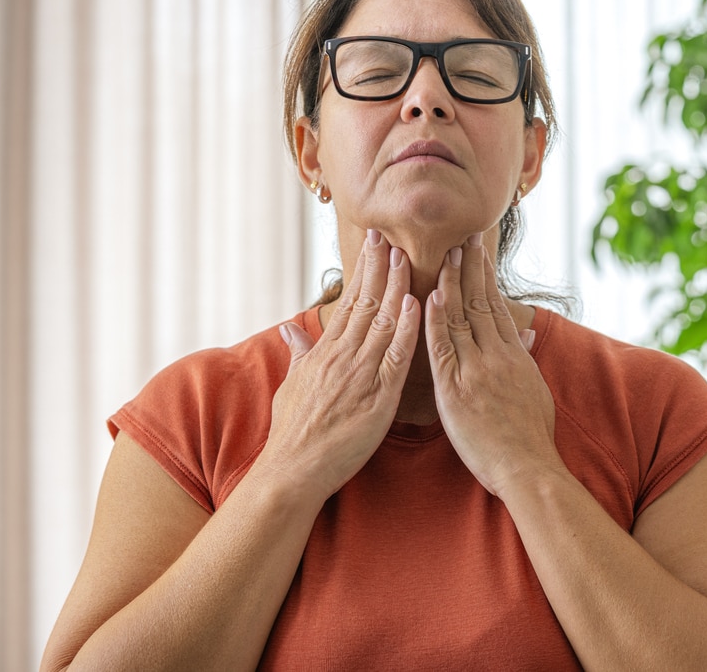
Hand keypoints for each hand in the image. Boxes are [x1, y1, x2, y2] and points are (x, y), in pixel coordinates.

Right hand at [261, 230, 419, 501]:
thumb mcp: (291, 386)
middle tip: (391, 233)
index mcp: (326, 353)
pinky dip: (407, 329)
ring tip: (408, 254)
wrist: (291, 472)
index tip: (376, 244)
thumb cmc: (291, 434)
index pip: (350, 302)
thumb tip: (290, 329)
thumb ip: (298, 354)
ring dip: (396, 287)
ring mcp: (360, 375)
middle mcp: (342, 357)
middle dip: (380, 266)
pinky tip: (417, 305)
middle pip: (366, 302)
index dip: (365, 271)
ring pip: (383, 321)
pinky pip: (395, 357)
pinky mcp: (376, 398)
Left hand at [425, 234, 561, 497]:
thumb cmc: (531, 437)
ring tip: (446, 252)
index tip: (478, 251)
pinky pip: (444, 348)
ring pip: (462, 317)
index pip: (496, 306)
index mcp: (514, 355)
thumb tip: (529, 334)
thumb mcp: (535, 390)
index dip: (485, 276)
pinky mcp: (457, 389)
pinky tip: (430, 296)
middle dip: (472, 267)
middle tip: (464, 236)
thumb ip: (527, 359)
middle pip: (481, 302)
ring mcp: (477, 370)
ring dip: (453, 282)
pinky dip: (437, 320)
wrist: (529, 467)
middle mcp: (497, 355)